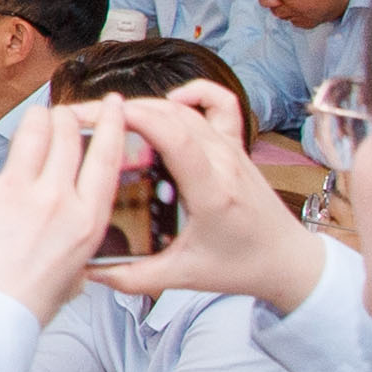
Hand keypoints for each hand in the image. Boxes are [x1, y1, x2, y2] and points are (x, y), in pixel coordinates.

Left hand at [0, 98, 133, 323]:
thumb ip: (83, 245)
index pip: (108, 155)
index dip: (114, 122)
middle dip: (66, 118)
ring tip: (32, 118)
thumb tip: (82, 236)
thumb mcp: (77, 273)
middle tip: (61, 117)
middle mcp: (56, 199)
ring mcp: (16, 192)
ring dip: (33, 118)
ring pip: (31, 130)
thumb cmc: (29, 303)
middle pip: (68, 134)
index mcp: (87, 219)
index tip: (115, 105)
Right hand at [81, 81, 328, 315]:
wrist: (287, 260)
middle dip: (124, 110)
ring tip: (109, 116)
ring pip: (186, 110)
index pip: (176, 139)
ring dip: (145, 106)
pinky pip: (220, 104)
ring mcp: (232, 150)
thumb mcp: (181, 278)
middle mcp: (224, 163)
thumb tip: (86, 268)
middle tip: (85, 119)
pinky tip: (171, 101)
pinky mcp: (237, 146)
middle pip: (172, 116)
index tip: (99, 117)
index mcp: (212, 193)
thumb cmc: (240, 267)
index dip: (137, 119)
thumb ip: (131, 277)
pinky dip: (195, 93)